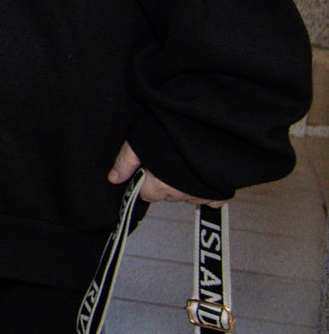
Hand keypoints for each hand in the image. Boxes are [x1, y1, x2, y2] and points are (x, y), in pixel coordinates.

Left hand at [109, 142, 224, 206]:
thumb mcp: (139, 142)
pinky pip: (210, 200)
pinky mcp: (219, 195)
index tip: (149, 169)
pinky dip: (205, 191)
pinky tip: (201, 176)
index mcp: (160, 186)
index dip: (146, 181)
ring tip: (184, 164)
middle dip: (164, 182)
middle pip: (166, 195)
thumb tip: (113, 179)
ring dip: (183, 185)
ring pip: (185, 196)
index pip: (147, 194)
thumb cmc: (173, 135)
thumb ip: (125, 162)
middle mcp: (180, 195)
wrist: (211, 133)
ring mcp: (201, 196)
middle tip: (167, 164)